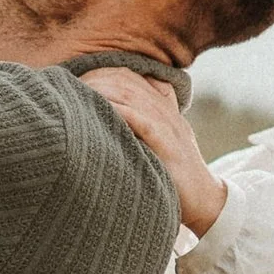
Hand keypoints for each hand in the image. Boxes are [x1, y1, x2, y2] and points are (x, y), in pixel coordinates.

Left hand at [80, 66, 227, 232]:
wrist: (204, 200)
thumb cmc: (175, 175)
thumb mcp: (160, 144)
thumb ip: (142, 128)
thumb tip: (110, 122)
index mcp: (163, 108)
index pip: (131, 77)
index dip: (103, 73)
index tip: (77, 79)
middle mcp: (165, 111)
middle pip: (127, 81)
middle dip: (96, 79)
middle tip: (69, 84)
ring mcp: (167, 125)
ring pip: (131, 95)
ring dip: (101, 91)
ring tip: (77, 92)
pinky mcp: (167, 143)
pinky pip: (140, 119)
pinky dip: (118, 110)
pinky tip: (98, 108)